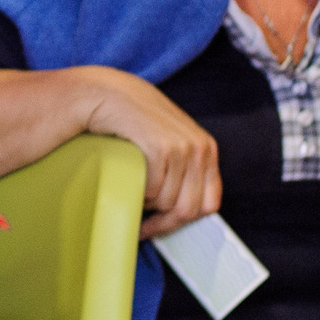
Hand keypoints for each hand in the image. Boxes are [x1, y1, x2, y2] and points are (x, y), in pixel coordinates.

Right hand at [83, 72, 221, 238]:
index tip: (163, 226)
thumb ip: (184, 169)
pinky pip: (152, 190)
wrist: (109, 94)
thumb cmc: (135, 122)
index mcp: (207, 150)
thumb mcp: (171, 141)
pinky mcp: (161, 148)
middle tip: (143, 225)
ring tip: (135, 187)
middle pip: (188, 209)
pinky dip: (138, 190)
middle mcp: (200, 149)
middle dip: (163, 222)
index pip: (210, 204)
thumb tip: (183, 212)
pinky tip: (130, 177)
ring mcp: (182, 148)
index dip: (185, 221)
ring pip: (168, 203)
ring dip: (147, 202)